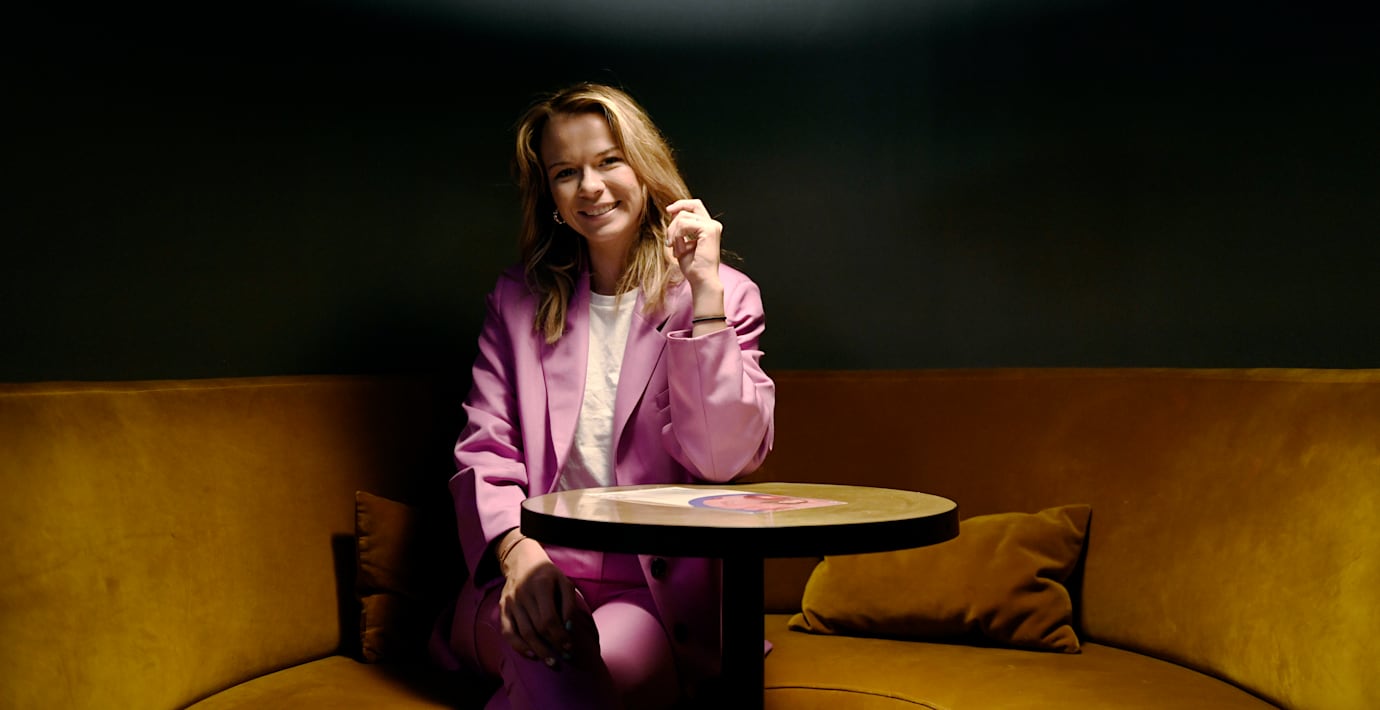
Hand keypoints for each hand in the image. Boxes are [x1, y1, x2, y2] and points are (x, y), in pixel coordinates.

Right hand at [497, 534, 595, 667]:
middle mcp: (522, 594)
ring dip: (539, 651)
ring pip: (523, 633)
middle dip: (552, 646)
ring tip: (552, 662)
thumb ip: (569, 604)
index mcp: (540, 585)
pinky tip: (532, 655)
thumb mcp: (564, 582)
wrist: (522, 561)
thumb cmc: (549, 575)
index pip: (549, 618)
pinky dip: (519, 646)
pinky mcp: (503, 608)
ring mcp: (510, 602)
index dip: (560, 635)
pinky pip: (508, 632)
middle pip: (536, 628)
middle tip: (565, 657)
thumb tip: (569, 629)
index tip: (570, 647)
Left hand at [664, 198, 722, 290]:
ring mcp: (712, 226)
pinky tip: (679, 249)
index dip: (681, 205)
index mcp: (708, 226)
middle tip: (668, 239)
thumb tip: (672, 213)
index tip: (668, 211)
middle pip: (690, 207)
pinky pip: (684, 225)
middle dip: (674, 219)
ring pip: (683, 217)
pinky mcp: (709, 230)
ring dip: (673, 233)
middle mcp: (713, 224)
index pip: (695, 206)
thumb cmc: (693, 266)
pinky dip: (677, 236)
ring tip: (674, 248)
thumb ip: (679, 228)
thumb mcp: (682, 243)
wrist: (701, 280)